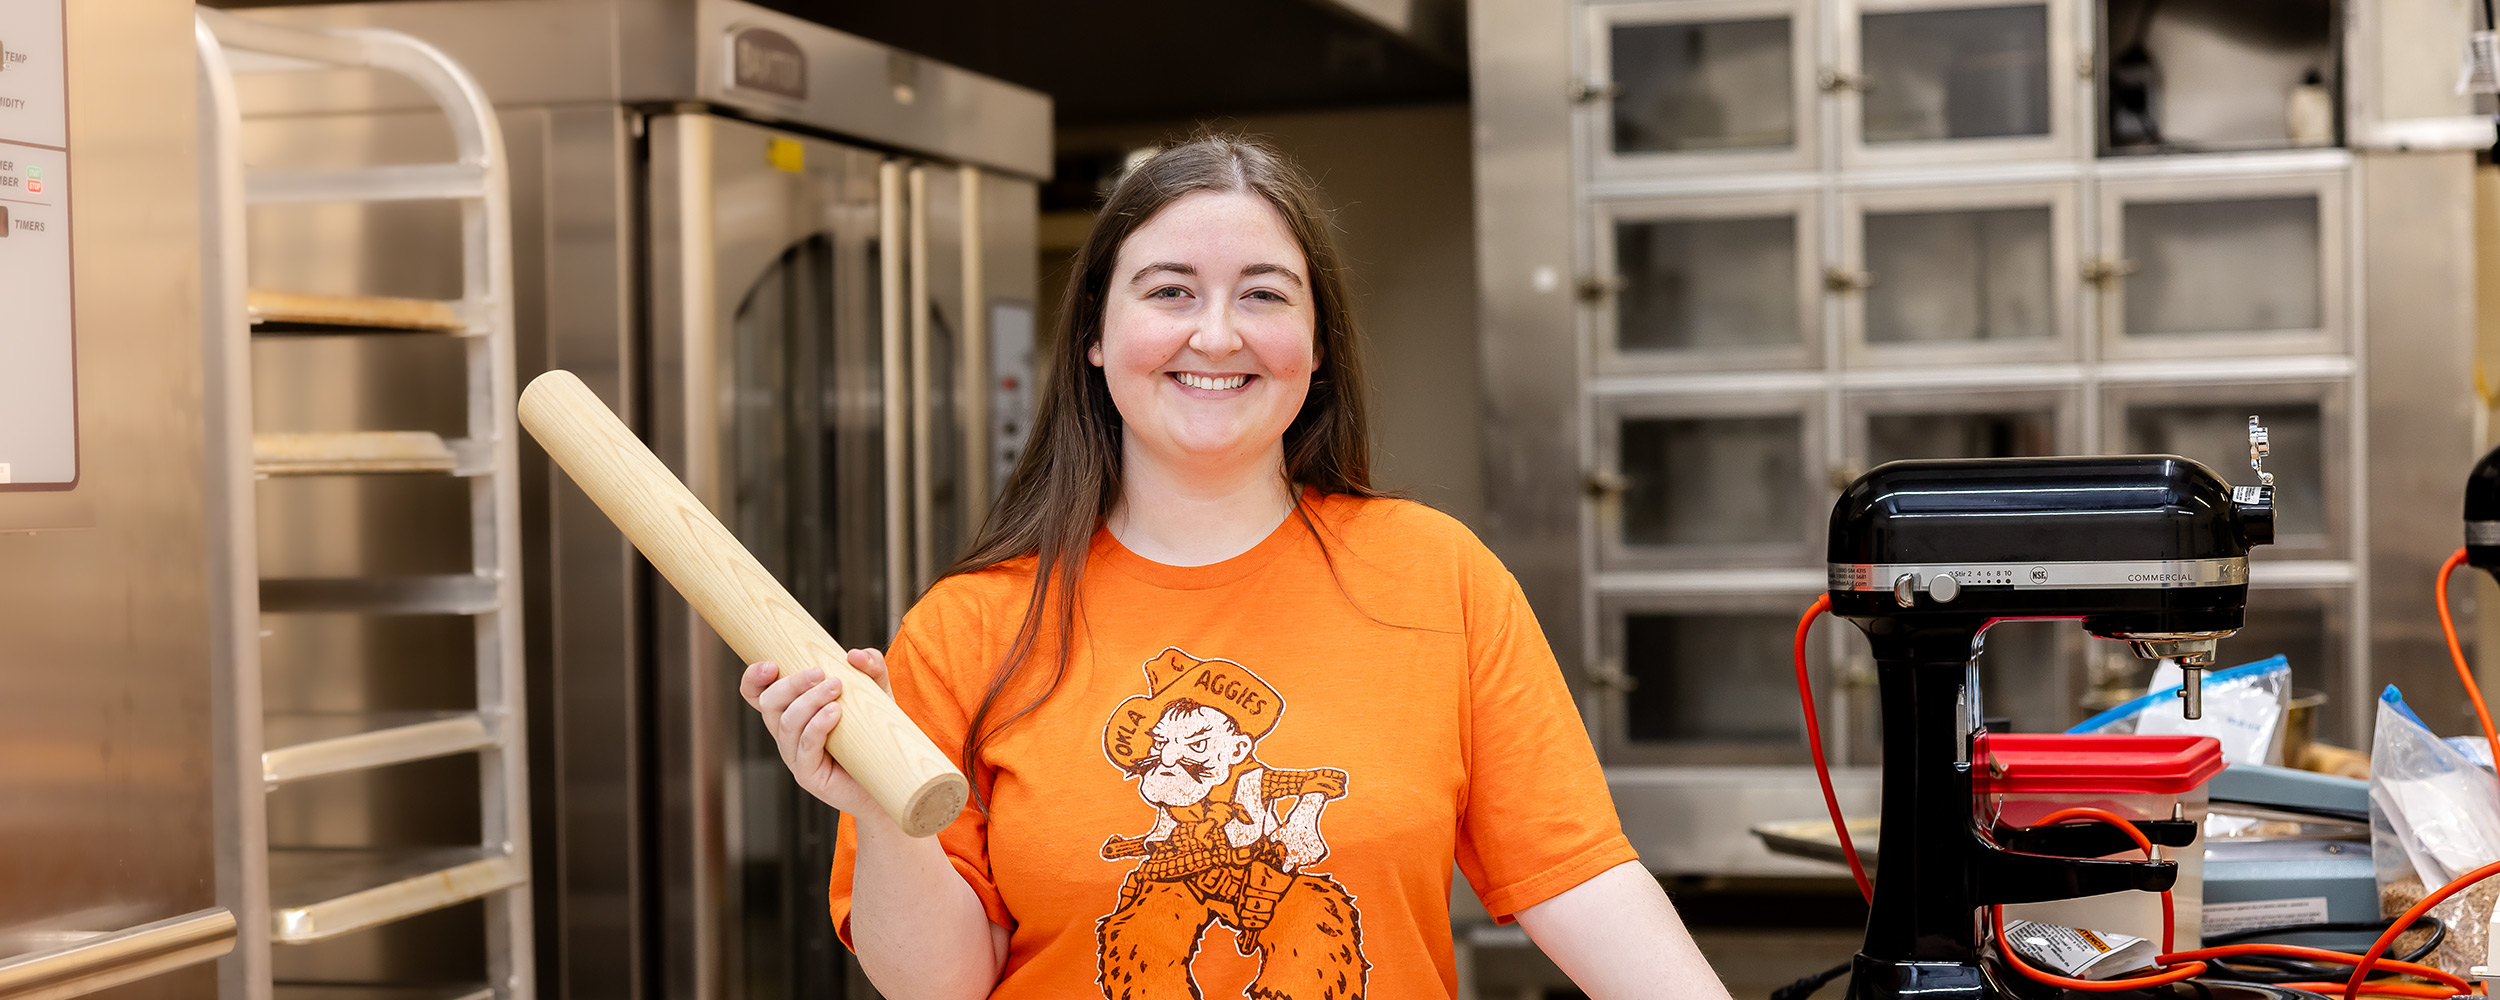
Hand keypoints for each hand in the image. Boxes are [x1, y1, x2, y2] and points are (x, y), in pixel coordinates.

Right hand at [739, 648, 895, 815]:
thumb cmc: (876, 733)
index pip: (758, 694)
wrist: (892, 778)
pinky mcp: (808, 775)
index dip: (754, 679)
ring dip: (809, 701)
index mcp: (793, 711)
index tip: (771, 664)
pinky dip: (817, 726)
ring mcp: (795, 755)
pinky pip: (805, 747)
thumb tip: (855, 655)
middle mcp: (788, 733)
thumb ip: (870, 669)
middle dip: (791, 684)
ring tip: (836, 687)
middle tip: (820, 672)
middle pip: (769, 704)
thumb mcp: (876, 693)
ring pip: (786, 723)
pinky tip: (835, 713)